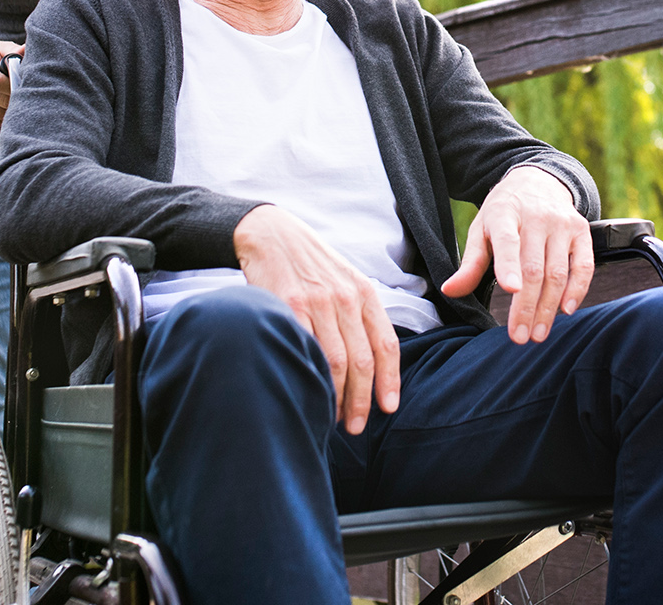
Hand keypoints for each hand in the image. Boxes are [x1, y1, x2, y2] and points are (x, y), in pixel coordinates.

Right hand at [234, 205, 400, 433]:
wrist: (272, 235)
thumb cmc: (310, 264)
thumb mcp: (345, 280)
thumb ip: (359, 314)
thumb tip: (372, 361)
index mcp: (364, 292)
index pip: (386, 344)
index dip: (390, 380)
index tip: (389, 407)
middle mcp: (344, 298)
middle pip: (362, 360)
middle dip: (362, 400)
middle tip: (357, 426)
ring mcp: (317, 303)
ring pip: (335, 362)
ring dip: (337, 397)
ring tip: (334, 418)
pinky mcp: (288, 307)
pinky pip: (305, 351)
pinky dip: (311, 378)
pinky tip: (310, 393)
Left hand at [440, 166, 591, 343]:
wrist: (537, 181)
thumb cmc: (504, 213)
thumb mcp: (481, 229)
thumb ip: (470, 263)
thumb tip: (450, 291)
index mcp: (504, 214)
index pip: (508, 242)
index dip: (509, 267)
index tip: (511, 290)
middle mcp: (536, 217)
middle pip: (534, 268)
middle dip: (526, 306)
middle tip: (519, 337)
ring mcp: (562, 224)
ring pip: (558, 272)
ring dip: (548, 307)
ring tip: (538, 332)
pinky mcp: (581, 231)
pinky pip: (584, 265)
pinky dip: (578, 290)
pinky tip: (566, 310)